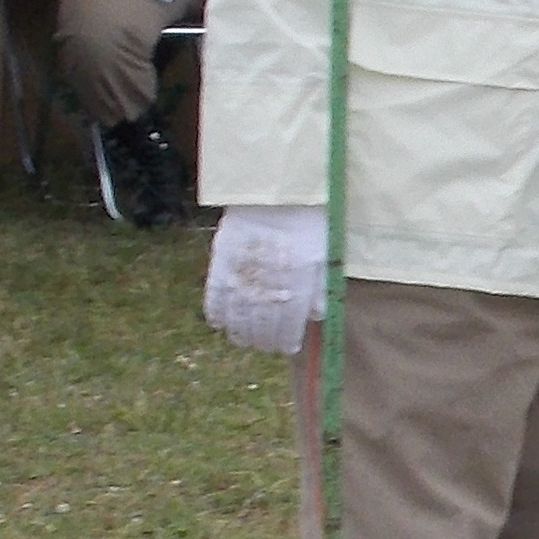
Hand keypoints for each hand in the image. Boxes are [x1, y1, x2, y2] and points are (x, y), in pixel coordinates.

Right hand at [204, 207, 326, 353]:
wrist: (275, 190)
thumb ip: (320, 287)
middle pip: (262, 324)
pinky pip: (215, 296)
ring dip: (240, 332)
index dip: (285, 340)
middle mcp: (270, 283)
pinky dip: (216, 313)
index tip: (286, 348)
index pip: (289, 323)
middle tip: (263, 345)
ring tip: (243, 340)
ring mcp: (243, 274)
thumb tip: (315, 317)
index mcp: (298, 282)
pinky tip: (219, 323)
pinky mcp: (221, 261)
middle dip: (264, 339)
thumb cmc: (306, 220)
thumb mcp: (324, 252)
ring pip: (238, 316)